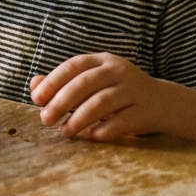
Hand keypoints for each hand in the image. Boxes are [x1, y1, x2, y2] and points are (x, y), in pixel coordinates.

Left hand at [29, 53, 169, 141]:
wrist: (163, 102)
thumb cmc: (118, 92)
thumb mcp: (92, 82)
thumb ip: (63, 83)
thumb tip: (33, 85)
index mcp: (102, 60)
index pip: (74, 66)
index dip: (53, 81)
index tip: (37, 99)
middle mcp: (118, 71)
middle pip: (85, 83)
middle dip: (61, 102)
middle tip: (45, 120)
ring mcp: (133, 90)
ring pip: (102, 102)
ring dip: (79, 118)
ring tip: (65, 131)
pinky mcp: (144, 111)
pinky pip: (121, 121)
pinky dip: (102, 130)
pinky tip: (90, 136)